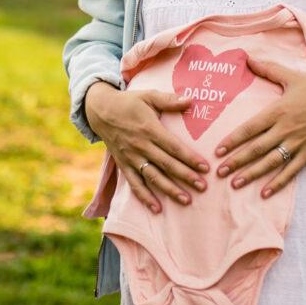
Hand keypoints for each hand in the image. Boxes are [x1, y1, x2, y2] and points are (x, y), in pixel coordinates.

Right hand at [85, 81, 209, 213]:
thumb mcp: (148, 96)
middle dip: (185, 176)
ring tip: (186, 200)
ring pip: (152, 177)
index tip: (205, 167)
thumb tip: (190, 100)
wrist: (100, 110)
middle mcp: (140, 146)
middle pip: (166, 164)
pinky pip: (134, 184)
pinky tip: (157, 209)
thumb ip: (169, 100)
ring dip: (169, 190)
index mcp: (149, 129)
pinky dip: (144, 197)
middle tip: (203, 187)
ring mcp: (131, 157)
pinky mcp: (123, 165)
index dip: (189, 157)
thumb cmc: (129, 102)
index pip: (173, 147)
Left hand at [213, 55, 305, 197]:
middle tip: (219, 172)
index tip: (217, 150)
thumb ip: (268, 68)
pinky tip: (264, 193)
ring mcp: (297, 144)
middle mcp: (285, 130)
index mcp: (278, 111)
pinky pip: (291, 171)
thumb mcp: (292, 76)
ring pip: (270, 162)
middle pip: (256, 149)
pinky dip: (278, 183)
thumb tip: (247, 57)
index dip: (233, 140)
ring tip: (235, 184)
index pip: (250, 128)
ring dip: (252, 174)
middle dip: (236, 161)